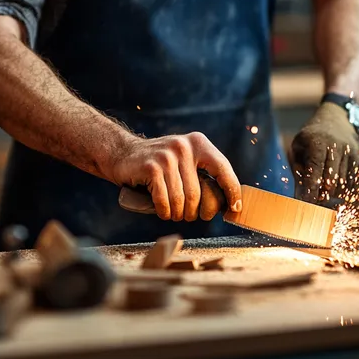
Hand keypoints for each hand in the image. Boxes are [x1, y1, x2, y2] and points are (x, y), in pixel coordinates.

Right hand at [108, 132, 241, 221]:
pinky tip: (164, 211)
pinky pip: (164, 201)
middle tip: (189, 215)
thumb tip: (230, 201)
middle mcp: (184, 147)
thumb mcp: (185, 160)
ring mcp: (167, 156)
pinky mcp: (151, 167)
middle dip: (193, 212)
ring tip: (174, 213)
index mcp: (198, 143)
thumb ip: (204, 173)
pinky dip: (165, 211)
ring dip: (178, 214)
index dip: (232, 191)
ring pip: (181, 200)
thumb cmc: (160, 164)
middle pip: (198, 193)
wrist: (123, 153)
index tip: (235, 208)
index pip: (223, 168)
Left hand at [290, 102, 358, 203]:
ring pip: (342, 183)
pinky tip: (333, 187)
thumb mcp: (298, 146)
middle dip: (322, 194)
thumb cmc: (311, 136)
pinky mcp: (357, 157)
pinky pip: (350, 181)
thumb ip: (297, 168)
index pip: (315, 170)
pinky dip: (341, 189)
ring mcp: (349, 152)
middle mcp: (335, 146)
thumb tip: (299, 193)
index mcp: (317, 142)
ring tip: (322, 193)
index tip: (306, 203)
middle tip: (314, 201)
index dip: (311, 189)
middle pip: (330, 180)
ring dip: (332, 194)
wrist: (336, 118)